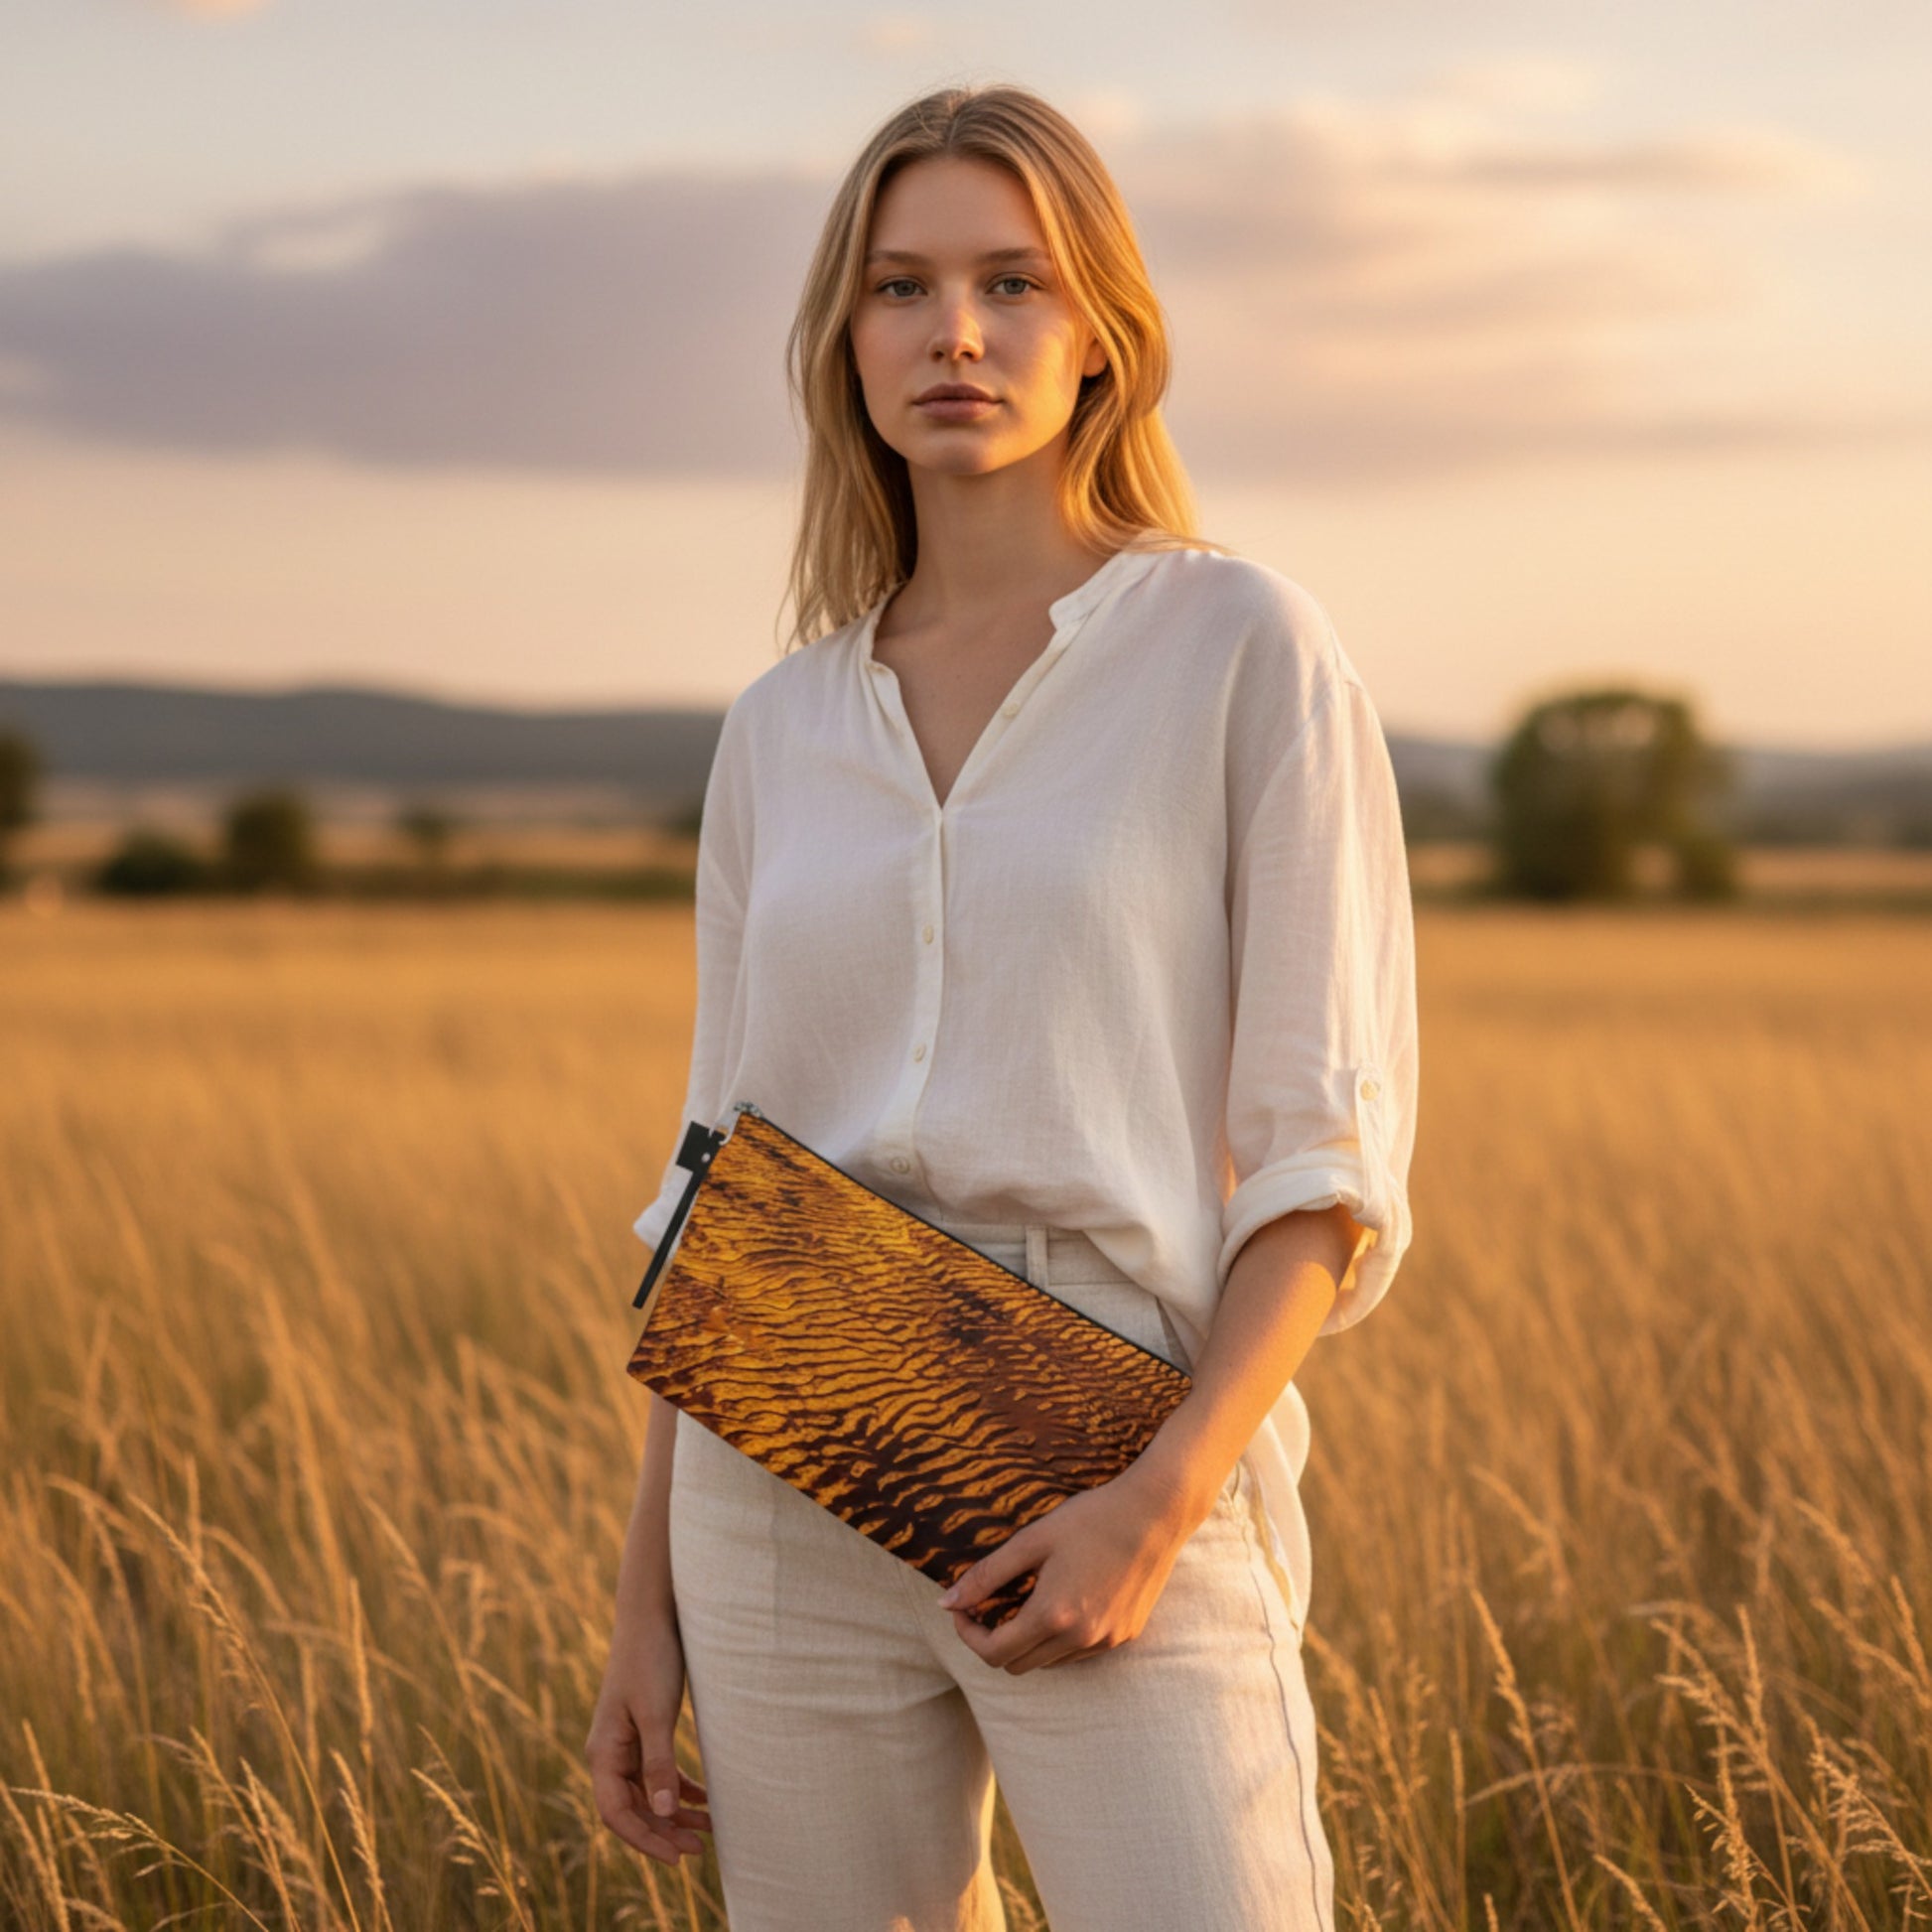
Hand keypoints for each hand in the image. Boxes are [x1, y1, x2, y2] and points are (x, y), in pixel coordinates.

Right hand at [585, 1612, 713, 1865]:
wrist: (653, 1614)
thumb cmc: (651, 1658)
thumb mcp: (657, 1712)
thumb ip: (658, 1762)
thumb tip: (664, 1812)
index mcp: (603, 1752)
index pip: (616, 1814)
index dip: (645, 1840)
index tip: (677, 1857)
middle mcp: (610, 1753)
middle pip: (632, 1809)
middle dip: (663, 1832)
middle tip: (699, 1850)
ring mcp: (626, 1743)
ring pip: (647, 1794)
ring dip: (674, 1814)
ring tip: (708, 1831)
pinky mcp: (645, 1731)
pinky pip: (658, 1773)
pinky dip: (680, 1789)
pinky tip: (706, 1800)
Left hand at [934, 1463, 1204, 1674]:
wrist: (1155, 1512)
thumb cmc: (1091, 1518)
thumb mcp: (1032, 1540)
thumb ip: (987, 1575)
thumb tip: (946, 1603)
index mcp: (1053, 1615)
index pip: (994, 1654)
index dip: (968, 1634)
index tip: (961, 1607)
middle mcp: (1081, 1639)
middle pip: (1017, 1665)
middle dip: (992, 1640)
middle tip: (986, 1604)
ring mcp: (1106, 1641)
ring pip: (1047, 1662)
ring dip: (1026, 1641)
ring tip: (1025, 1598)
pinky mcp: (1125, 1636)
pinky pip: (1077, 1653)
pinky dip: (1058, 1638)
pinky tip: (1062, 1600)